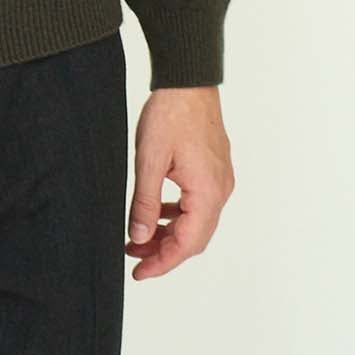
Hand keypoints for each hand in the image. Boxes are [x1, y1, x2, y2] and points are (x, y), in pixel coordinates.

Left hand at [124, 86, 233, 279]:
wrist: (189, 80)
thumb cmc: (170, 114)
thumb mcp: (149, 161)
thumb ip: (146, 203)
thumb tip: (140, 237)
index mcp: (207, 192)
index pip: (187, 244)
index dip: (162, 263)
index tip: (139, 274)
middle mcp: (220, 190)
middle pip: (195, 238)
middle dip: (164, 251)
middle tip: (134, 258)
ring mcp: (221, 179)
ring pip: (197, 221)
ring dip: (170, 233)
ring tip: (139, 236)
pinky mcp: (215, 169)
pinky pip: (199, 203)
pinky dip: (178, 214)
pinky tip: (158, 211)